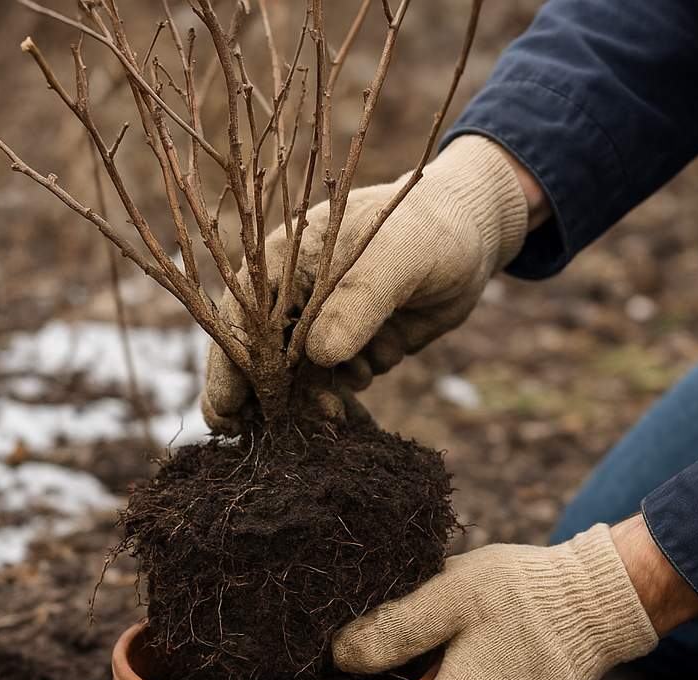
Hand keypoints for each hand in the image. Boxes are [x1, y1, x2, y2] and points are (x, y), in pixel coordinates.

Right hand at [202, 134, 529, 431]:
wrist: (471, 238)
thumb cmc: (425, 228)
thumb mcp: (393, 258)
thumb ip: (356, 303)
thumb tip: (320, 356)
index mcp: (280, 265)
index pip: (239, 322)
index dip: (228, 369)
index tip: (226, 412)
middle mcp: (291, 300)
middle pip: (262, 361)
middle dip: (274, 399)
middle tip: (286, 433)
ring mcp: (321, 329)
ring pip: (300, 383)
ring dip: (314, 405)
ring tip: (338, 417)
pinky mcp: (352, 352)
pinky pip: (337, 389)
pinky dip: (345, 406)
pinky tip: (358, 418)